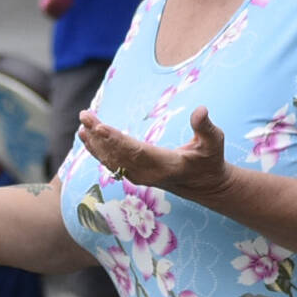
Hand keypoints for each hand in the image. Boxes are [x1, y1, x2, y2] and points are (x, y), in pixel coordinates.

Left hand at [78, 106, 229, 202]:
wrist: (205, 186)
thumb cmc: (210, 160)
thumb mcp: (214, 142)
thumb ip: (206, 127)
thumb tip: (200, 110)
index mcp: (164, 164)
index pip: (135, 151)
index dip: (116, 140)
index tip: (99, 127)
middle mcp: (147, 173)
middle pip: (118, 154)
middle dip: (99, 136)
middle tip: (84, 115)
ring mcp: (139, 176)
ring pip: (111, 160)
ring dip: (94, 142)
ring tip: (82, 123)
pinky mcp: (134, 175)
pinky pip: (112, 163)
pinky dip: (98, 150)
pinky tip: (87, 136)